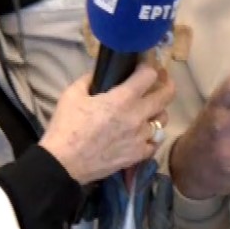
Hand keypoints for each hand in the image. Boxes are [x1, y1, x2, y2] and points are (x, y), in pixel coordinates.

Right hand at [40, 63, 174, 184]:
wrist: (63, 163)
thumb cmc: (66, 127)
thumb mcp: (72, 95)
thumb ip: (89, 80)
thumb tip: (99, 74)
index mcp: (122, 99)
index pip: (149, 75)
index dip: (150, 67)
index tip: (148, 65)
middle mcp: (137, 116)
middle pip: (167, 95)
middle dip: (167, 84)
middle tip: (162, 80)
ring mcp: (140, 137)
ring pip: (162, 120)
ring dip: (157, 112)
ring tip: (149, 110)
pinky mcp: (138, 155)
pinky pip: (155, 142)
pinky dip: (152, 136)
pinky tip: (144, 134)